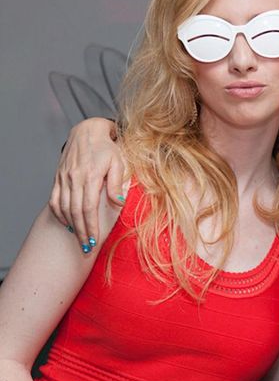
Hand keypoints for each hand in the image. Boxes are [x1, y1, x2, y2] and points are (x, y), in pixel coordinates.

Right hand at [49, 118, 125, 250]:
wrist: (87, 132)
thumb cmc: (108, 148)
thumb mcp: (119, 162)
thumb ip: (118, 183)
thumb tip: (119, 203)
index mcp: (90, 176)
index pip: (88, 207)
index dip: (91, 225)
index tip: (94, 240)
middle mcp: (74, 178)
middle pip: (75, 211)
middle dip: (81, 231)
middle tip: (86, 247)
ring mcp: (64, 178)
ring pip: (64, 207)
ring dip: (71, 225)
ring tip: (78, 239)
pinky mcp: (58, 178)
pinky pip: (55, 199)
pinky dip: (59, 213)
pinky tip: (67, 223)